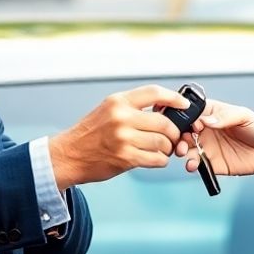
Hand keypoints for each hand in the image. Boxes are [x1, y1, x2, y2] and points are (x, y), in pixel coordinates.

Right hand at [50, 85, 189, 187]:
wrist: (69, 155)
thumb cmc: (91, 133)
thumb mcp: (108, 110)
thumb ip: (133, 107)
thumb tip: (165, 109)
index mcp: (118, 102)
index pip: (154, 93)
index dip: (174, 98)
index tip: (184, 104)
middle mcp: (121, 117)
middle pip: (164, 122)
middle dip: (173, 132)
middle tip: (172, 137)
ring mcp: (124, 138)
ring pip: (163, 142)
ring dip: (167, 148)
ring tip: (160, 149)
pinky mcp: (126, 157)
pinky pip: (157, 159)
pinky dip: (160, 160)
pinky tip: (154, 158)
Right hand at [174, 99, 253, 183]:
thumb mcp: (244, 116)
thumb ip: (225, 116)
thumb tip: (206, 120)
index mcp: (212, 114)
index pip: (191, 113)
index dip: (185, 117)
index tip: (191, 124)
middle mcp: (206, 130)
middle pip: (183, 131)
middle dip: (178, 136)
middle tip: (182, 140)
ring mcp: (208, 147)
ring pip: (186, 148)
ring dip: (181, 150)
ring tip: (184, 153)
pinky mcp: (212, 164)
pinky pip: (197, 164)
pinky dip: (191, 165)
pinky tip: (193, 165)